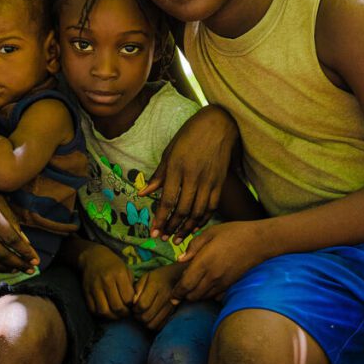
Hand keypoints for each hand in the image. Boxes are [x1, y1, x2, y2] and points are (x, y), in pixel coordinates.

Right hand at [81, 245, 134, 319]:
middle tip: (126, 313)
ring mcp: (94, 287)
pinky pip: (93, 309)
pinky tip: (106, 311)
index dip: (131, 304)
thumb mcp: (126, 270)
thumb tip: (135, 302)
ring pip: (104, 311)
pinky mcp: (86, 292)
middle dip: (123, 313)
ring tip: (116, 314)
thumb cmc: (113, 264)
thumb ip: (131, 285)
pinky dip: (100, 315)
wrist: (93, 257)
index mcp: (119, 274)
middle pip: (116, 306)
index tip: (132, 304)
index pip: (128, 298)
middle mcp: (106, 281)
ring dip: (112, 317)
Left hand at [132, 265, 179, 330]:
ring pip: (153, 324)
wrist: (178, 278)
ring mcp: (171, 306)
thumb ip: (137, 289)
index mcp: (156, 285)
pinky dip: (154, 325)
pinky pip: (160, 326)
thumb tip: (133, 303)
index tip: (134, 306)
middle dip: (138, 316)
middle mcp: (165, 296)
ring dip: (145, 322)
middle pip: (146, 317)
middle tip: (137, 311)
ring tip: (144, 314)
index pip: (142, 305)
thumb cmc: (158, 277)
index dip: (135, 308)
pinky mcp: (173, 313)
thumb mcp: (146, 277)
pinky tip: (152, 317)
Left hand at [140, 105, 238, 242]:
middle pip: (182, 210)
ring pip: (198, 212)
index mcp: (177, 168)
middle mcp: (193, 177)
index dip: (160, 219)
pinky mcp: (220, 182)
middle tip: (164, 238)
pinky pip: (212, 206)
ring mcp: (209, 181)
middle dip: (172, 227)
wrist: (218, 125)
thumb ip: (158, 175)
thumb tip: (143, 193)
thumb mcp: (169, 152)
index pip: (167, 200)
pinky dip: (203, 219)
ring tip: (178, 238)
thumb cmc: (189, 135)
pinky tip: (195, 226)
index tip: (153, 232)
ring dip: (187, 228)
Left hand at [171, 222, 268, 303]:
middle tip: (178, 292)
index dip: (176, 293)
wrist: (258, 241)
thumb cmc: (233, 232)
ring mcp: (222, 282)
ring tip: (190, 289)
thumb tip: (180, 260)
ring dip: (194, 296)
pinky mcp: (230, 284)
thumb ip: (193, 247)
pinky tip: (204, 286)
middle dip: (183, 296)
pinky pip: (214, 295)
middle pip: (192, 295)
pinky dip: (206, 294)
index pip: (185, 285)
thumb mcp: (210, 232)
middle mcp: (212, 275)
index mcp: (204, 262)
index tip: (171, 296)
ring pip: (203, 297)